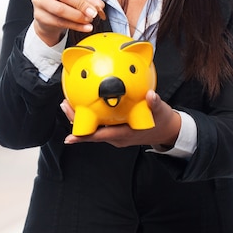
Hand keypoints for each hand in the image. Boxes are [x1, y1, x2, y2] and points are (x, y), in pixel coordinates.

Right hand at [31, 0, 105, 45]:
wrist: (49, 13)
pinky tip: (85, 27)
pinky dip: (75, 26)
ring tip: (89, 19)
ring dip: (78, 16)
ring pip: (59, 9)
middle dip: (81, 4)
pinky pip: (58, 22)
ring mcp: (39, 0)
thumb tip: (99, 5)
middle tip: (93, 12)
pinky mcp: (39, 16)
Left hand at [61, 90, 181, 148]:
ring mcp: (116, 134)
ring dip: (82, 117)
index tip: (69, 136)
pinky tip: (88, 102)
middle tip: (65, 105)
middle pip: (91, 132)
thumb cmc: (162, 122)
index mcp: (124, 135)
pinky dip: (93, 114)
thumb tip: (151, 95)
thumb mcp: (160, 112)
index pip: (99, 137)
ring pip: (94, 128)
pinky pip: (101, 123)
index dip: (83, 137)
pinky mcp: (117, 129)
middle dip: (77, 121)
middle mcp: (116, 136)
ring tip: (71, 102)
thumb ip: (154, 103)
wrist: (167, 130)